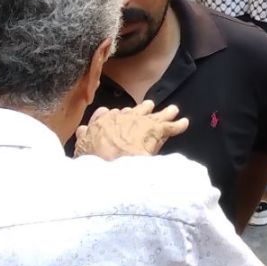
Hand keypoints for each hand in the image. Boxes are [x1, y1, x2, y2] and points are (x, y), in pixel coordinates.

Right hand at [74, 101, 188, 158]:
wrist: (112, 159)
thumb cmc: (94, 157)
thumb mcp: (82, 147)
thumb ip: (84, 137)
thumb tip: (82, 130)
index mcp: (105, 121)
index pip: (112, 114)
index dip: (119, 115)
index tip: (123, 114)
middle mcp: (124, 117)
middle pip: (136, 110)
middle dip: (143, 109)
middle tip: (149, 106)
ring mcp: (142, 121)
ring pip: (155, 114)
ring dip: (164, 112)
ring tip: (172, 110)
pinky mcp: (156, 130)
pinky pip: (171, 127)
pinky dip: (179, 125)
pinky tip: (185, 123)